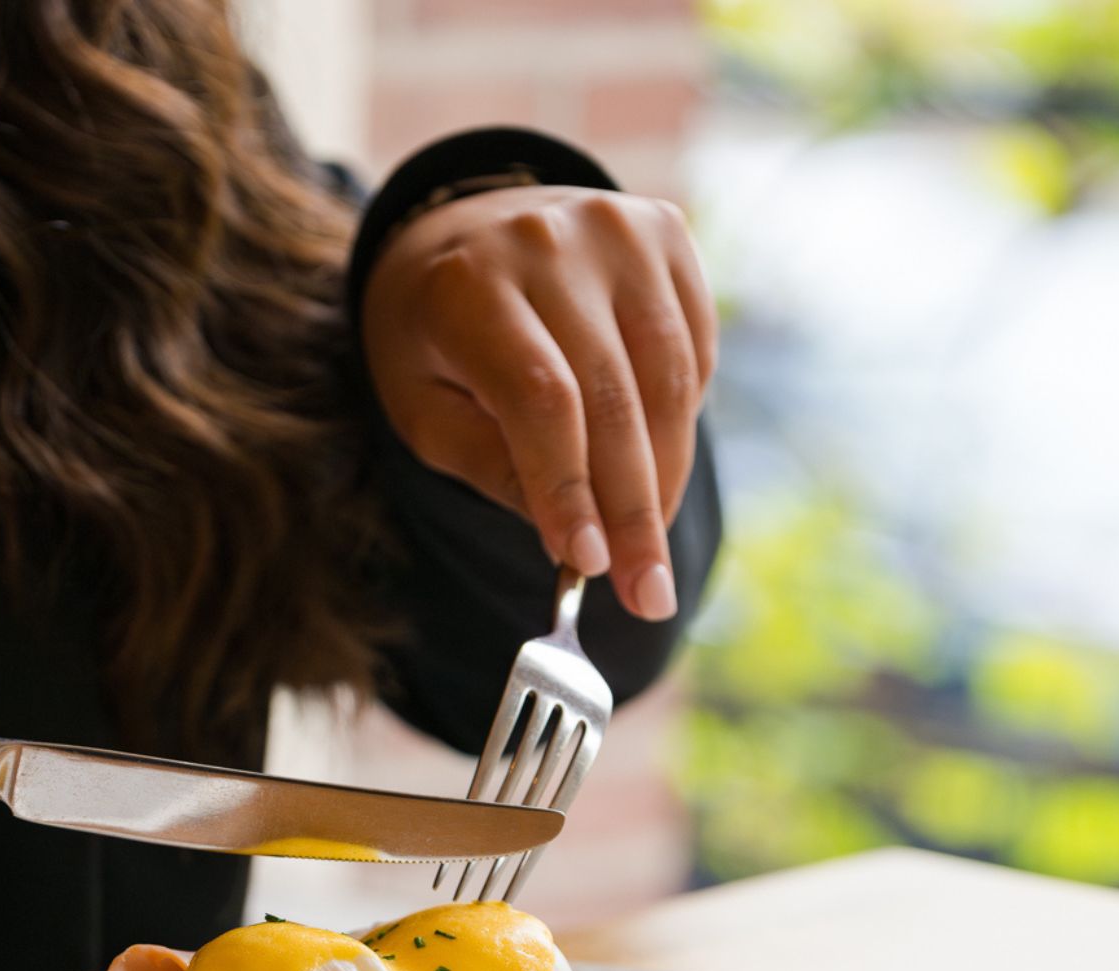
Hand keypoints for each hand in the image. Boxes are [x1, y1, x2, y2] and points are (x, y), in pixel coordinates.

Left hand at [363, 184, 715, 621]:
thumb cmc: (435, 339)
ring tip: (652, 550)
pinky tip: (654, 463)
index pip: (542, 399)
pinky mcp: (664, 231)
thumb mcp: (425, 410)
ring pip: (669, 377)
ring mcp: (616, 228)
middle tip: (647, 595)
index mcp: (468, 283)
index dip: (571, 487)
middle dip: (632, 510)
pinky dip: (681, 418)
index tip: (588, 564)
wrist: (461, 232)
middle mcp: (548, 241)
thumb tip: (577, 543)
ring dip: (667, 477)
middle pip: (613, 396)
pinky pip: (694, 348)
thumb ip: (492, 468)